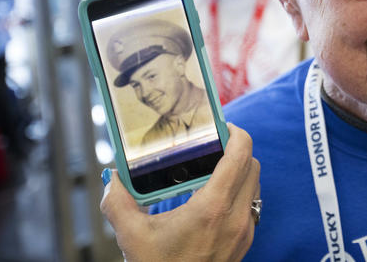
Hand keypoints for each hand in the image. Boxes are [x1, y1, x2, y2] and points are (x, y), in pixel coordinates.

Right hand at [101, 123, 259, 261]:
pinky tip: (216, 194)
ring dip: (241, 169)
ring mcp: (245, 230)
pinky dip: (241, 191)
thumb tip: (111, 177)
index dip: (236, 133)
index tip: (221, 125)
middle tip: (214, 142)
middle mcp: (236, 216)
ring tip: (215, 165)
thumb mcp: (131, 237)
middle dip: (237, 148)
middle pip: (252, 164)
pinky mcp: (246, 241)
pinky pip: (252, 204)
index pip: (240, 154)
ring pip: (255, 184)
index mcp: (213, 207)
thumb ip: (117, 203)